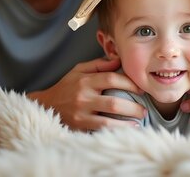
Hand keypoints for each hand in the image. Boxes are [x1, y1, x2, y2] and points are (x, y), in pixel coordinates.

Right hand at [28, 57, 145, 131]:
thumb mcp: (79, 70)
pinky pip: (101, 130)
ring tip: (139, 120)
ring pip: (109, 120)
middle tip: (144, 109)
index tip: (140, 88)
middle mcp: (83, 97)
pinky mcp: (79, 127)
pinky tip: (127, 129)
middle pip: (114, 103)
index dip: (129, 83)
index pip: (112, 79)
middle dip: (133, 107)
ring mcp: (80, 114)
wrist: (45, 105)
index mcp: (85, 81)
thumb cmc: (66, 86)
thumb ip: (99, 65)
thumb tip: (119, 60)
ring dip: (128, 121)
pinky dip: (117, 130)